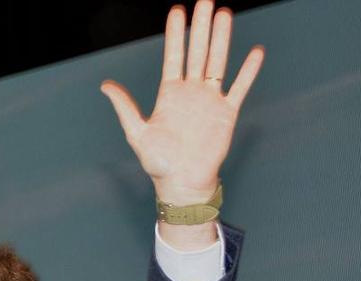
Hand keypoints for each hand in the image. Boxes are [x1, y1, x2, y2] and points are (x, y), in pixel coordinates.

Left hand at [100, 1, 264, 203]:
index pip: (173, 57)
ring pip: (217, 63)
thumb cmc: (158, 162)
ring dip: (221, 39)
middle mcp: (190, 92)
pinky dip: (248, 71)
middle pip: (197, 52)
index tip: (178, 11)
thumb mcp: (136, 133)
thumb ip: (125, 107)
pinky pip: (239, 88)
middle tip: (204, 1)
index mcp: (169, 94)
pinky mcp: (227, 113)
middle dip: (200, 27)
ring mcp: (210, 101)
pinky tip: (255, 52)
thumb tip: (105, 85)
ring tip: (224, 14)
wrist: (182, 182)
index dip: (175, 35)